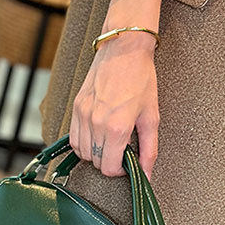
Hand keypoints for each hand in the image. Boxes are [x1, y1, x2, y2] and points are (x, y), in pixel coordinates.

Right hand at [69, 30, 159, 178]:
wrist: (124, 49)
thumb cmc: (141, 79)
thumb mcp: (151, 117)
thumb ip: (149, 150)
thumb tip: (147, 174)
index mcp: (117, 128)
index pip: (109, 168)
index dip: (119, 170)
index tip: (126, 163)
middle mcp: (96, 123)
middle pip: (96, 162)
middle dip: (109, 161)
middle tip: (121, 149)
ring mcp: (83, 114)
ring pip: (82, 152)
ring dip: (95, 153)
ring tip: (109, 142)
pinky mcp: (76, 107)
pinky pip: (73, 137)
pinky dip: (83, 143)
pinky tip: (96, 136)